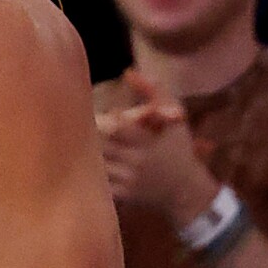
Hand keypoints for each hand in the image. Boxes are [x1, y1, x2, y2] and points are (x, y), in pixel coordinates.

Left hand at [96, 69, 217, 224]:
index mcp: (147, 142)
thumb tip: (128, 72)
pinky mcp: (122, 195)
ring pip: (95, 163)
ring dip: (88, 151)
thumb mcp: (174, 118)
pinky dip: (91, 171)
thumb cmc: (179, 149)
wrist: (185, 189)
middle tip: (83, 124)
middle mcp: (136, 162)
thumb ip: (154, 93)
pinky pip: (97, 183)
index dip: (105, 118)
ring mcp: (128, 181)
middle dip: (91, 133)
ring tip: (82, 141)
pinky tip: (90, 163)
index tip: (103, 114)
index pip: (117, 127)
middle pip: (101, 145)